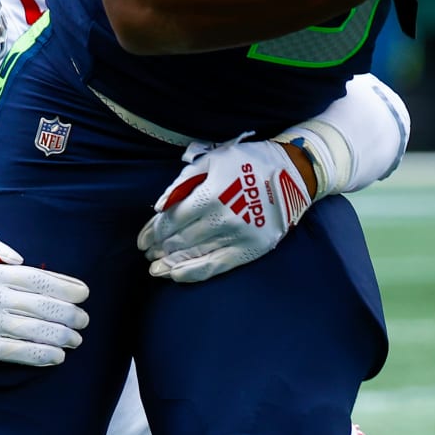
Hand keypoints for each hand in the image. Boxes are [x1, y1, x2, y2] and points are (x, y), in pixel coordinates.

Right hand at [0, 234, 88, 365]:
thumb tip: (22, 258)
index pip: (37, 279)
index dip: (64, 285)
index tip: (84, 292)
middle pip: (41, 305)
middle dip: (68, 312)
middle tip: (85, 318)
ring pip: (33, 330)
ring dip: (60, 335)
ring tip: (77, 338)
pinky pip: (16, 352)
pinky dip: (39, 355)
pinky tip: (57, 356)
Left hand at [138, 138, 312, 282]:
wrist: (292, 175)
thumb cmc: (247, 163)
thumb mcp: (214, 159)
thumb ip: (184, 181)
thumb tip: (159, 206)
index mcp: (212, 194)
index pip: (173, 219)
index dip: (154, 231)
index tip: (142, 240)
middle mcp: (222, 218)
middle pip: (181, 239)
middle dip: (160, 247)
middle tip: (147, 252)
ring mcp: (237, 237)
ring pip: (195, 255)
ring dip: (170, 262)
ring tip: (155, 268)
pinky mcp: (249, 250)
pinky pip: (215, 266)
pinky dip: (192, 273)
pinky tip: (175, 275)